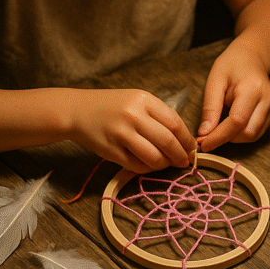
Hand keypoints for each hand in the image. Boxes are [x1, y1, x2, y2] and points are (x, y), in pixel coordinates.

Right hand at [66, 88, 195, 171]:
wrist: (77, 111)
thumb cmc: (112, 106)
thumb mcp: (137, 100)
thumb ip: (159, 115)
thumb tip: (184, 138)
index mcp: (144, 99)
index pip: (175, 123)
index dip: (187, 140)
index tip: (192, 148)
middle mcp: (133, 115)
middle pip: (168, 142)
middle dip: (180, 156)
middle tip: (184, 162)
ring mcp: (121, 133)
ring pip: (154, 157)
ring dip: (165, 165)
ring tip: (166, 164)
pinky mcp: (111, 151)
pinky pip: (138, 166)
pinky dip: (147, 169)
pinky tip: (148, 165)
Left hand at [195, 41, 269, 150]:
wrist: (251, 57)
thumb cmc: (231, 65)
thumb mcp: (214, 81)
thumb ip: (210, 108)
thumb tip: (205, 134)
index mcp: (253, 88)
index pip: (237, 122)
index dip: (219, 136)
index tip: (204, 144)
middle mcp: (268, 99)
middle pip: (247, 133)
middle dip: (226, 138)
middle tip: (208, 134)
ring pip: (252, 136)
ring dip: (233, 137)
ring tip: (221, 124)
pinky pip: (257, 132)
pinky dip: (241, 133)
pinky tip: (232, 122)